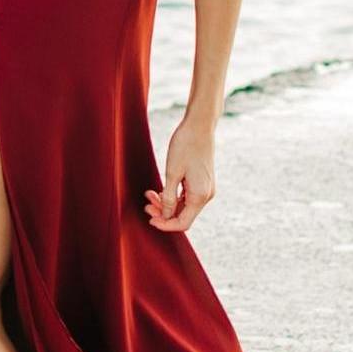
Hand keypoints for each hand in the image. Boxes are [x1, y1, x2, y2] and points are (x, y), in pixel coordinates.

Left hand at [146, 113, 216, 233]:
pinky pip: (186, 197)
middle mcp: (206, 195)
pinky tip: (159, 191)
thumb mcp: (172, 172)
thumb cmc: (185, 146)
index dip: (165, 225)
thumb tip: (166, 216)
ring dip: (166, 204)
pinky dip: (172, 196)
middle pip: (183, 215)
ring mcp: (205, 189)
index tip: (149, 220)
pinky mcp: (201, 182)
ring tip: (149, 194)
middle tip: (146, 204)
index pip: (183, 223)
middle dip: (163, 213)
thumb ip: (169, 197)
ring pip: (183, 206)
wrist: (199, 126)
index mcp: (200, 195)